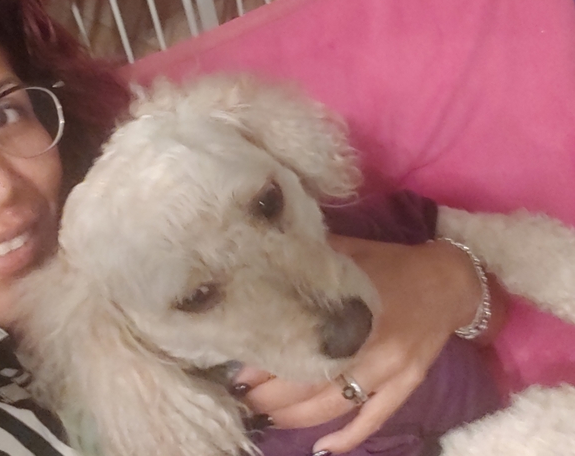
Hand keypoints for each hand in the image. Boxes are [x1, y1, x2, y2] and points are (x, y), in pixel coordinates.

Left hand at [236, 235, 499, 453]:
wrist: (447, 281)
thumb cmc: (393, 263)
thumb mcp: (352, 251)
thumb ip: (316, 261)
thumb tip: (273, 262)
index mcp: (352, 311)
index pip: (299, 347)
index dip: (266, 363)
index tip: (238, 371)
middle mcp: (371, 347)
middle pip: (311, 382)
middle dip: (271, 396)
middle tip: (243, 399)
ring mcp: (391, 372)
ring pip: (335, 406)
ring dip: (297, 418)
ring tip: (267, 418)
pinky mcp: (407, 385)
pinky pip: (376, 418)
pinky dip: (349, 438)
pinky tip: (323, 450)